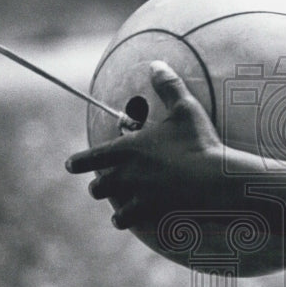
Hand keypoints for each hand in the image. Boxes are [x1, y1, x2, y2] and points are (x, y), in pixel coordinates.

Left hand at [65, 61, 223, 229]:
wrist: (215, 180)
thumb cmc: (199, 142)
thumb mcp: (185, 109)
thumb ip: (168, 86)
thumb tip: (156, 64)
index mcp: (128, 149)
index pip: (91, 157)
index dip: (78, 162)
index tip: (69, 165)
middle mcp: (127, 175)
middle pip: (99, 187)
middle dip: (98, 186)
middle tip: (99, 186)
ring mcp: (139, 197)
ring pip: (113, 208)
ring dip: (113, 207)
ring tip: (115, 211)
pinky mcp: (153, 214)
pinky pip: (130, 222)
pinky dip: (129, 221)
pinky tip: (130, 221)